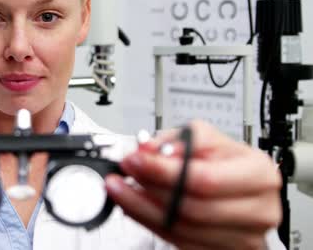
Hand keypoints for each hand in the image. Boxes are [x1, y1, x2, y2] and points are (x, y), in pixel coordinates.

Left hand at [105, 120, 281, 249]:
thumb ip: (179, 140)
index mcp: (258, 173)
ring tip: (122, 188)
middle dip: (150, 187)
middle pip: (192, 207)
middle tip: (126, 171)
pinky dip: (150, 221)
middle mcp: (257, 208)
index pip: (205, 178)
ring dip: (142, 207)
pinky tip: (134, 205)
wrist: (243, 189)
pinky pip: (178, 240)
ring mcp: (244, 236)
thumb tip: (147, 149)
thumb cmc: (227, 162)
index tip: (136, 159)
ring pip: (181, 227)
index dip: (164, 171)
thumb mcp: (208, 139)